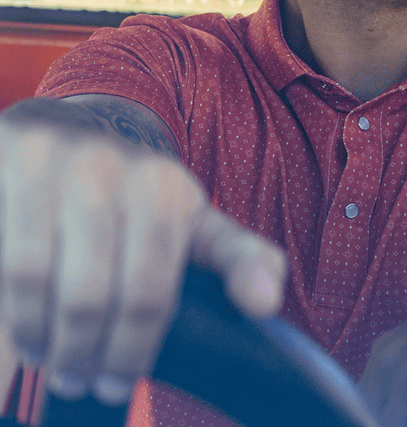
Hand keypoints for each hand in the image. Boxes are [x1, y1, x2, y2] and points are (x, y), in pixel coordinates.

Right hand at [0, 109, 285, 405]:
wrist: (78, 136)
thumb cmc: (140, 198)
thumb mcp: (195, 222)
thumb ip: (238, 258)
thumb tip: (266, 304)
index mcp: (164, 190)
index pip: (150, 290)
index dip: (133, 348)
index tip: (120, 384)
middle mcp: (108, 168)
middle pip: (88, 294)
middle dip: (82, 353)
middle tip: (82, 377)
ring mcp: (52, 162)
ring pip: (31, 278)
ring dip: (38, 337)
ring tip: (49, 357)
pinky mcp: (7, 161)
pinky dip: (6, 315)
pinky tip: (16, 340)